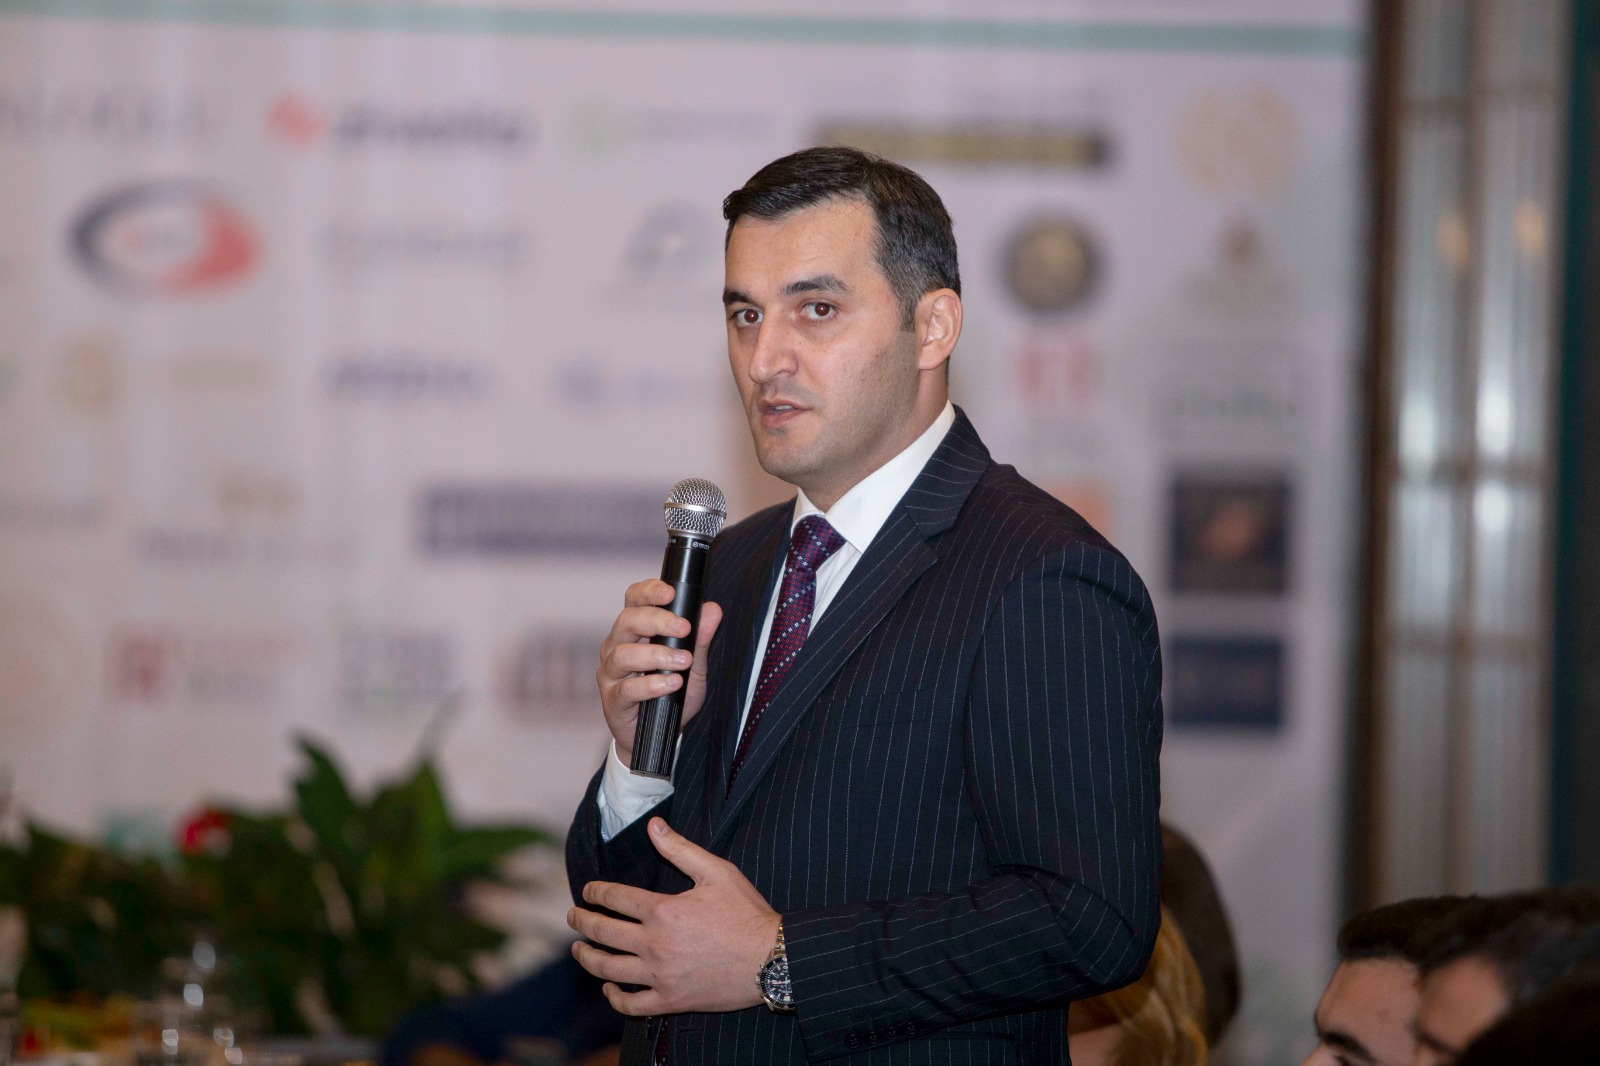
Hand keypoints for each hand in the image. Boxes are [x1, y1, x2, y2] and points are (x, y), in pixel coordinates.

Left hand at [568, 818, 778, 1014]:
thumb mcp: (717, 872)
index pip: (615, 898)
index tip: (588, 891)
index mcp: (663, 910)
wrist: (772, 959)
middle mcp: (655, 944)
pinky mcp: (670, 1000)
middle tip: (573, 917)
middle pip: (604, 932)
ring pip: (608, 968)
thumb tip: (653, 825)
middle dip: (582, 922)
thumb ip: (680, 849)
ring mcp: (660, 976)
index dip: (596, 892)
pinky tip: (608, 986)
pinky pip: (631, 1004)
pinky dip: (614, 996)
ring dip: (587, 957)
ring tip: (578, 949)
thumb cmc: (747, 913)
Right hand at [597, 581, 722, 763]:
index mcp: (634, 631)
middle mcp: (617, 646)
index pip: (634, 600)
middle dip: (656, 620)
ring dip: (656, 655)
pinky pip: (627, 688)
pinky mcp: (612, 699)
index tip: (670, 592)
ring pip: (623, 653)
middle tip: (683, 628)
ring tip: (683, 661)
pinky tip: (671, 684)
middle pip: (627, 620)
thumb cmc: (672, 694)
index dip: (648, 591)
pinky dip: (652, 685)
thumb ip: (700, 638)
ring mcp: (611, 673)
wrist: (660, 735)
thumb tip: (712, 610)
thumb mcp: (694, 666)